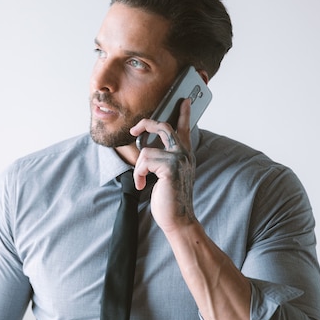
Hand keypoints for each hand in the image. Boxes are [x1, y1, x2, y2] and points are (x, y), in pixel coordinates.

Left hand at [129, 99, 197, 232]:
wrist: (178, 219)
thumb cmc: (171, 199)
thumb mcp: (169, 176)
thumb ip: (165, 160)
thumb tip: (149, 151)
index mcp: (185, 155)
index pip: (184, 128)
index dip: (183, 113)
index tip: (184, 100)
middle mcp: (184, 154)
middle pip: (163, 127)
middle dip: (146, 124)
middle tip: (133, 130)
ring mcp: (179, 159)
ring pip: (147, 151)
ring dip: (139, 169)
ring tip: (143, 181)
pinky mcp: (170, 167)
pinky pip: (144, 161)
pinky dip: (139, 175)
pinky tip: (144, 186)